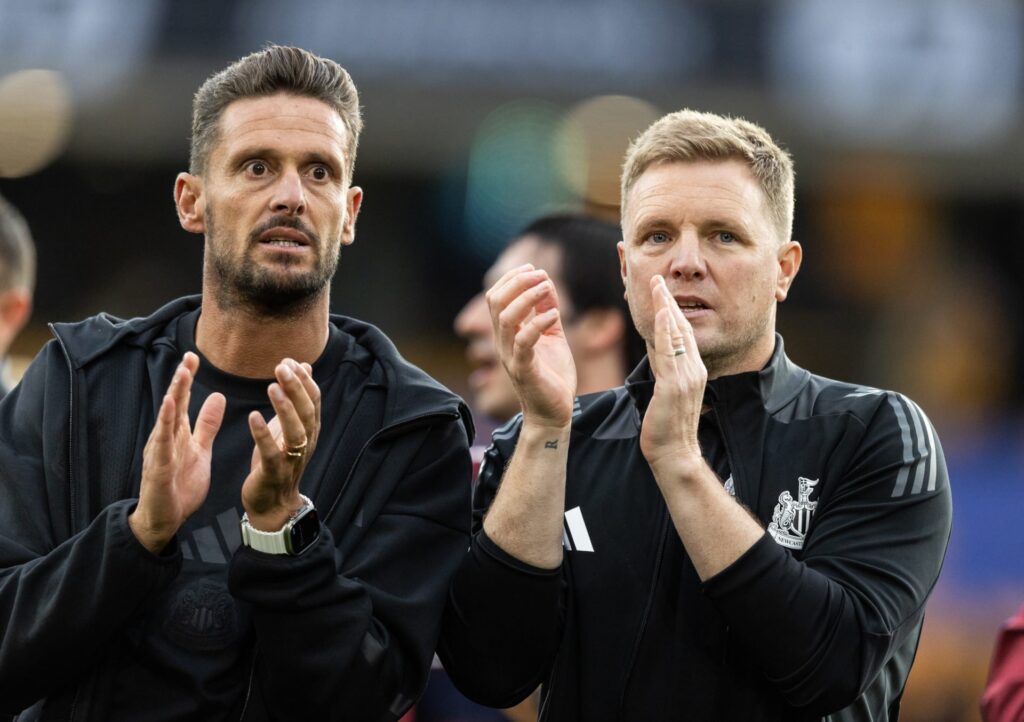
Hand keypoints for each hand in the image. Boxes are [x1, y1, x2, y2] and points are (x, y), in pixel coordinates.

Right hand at [130, 353, 225, 552]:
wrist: (164, 519)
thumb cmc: (180, 485)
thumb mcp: (200, 449)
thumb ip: (206, 424)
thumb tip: (216, 396)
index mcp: (178, 433)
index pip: (182, 401)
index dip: (187, 379)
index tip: (194, 357)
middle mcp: (166, 438)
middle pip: (173, 404)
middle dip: (181, 380)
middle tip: (189, 356)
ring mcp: (160, 452)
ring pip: (167, 419)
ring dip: (173, 396)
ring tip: (181, 374)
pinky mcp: (158, 468)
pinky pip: (162, 444)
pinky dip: (165, 425)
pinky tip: (168, 408)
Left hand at [241, 359, 320, 530]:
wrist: (273, 504)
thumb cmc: (278, 461)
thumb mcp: (289, 426)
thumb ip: (297, 399)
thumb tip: (305, 367)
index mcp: (309, 430)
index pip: (313, 400)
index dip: (304, 380)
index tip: (289, 361)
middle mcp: (305, 443)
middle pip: (306, 412)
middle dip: (296, 387)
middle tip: (281, 367)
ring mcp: (292, 458)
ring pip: (295, 430)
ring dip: (285, 407)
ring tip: (271, 386)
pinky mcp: (274, 472)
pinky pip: (271, 452)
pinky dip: (262, 434)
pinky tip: (253, 416)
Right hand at [487, 264, 576, 428]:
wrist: (553, 413)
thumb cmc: (551, 376)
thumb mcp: (552, 336)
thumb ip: (547, 311)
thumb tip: (547, 283)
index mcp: (507, 333)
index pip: (496, 298)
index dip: (511, 278)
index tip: (533, 269)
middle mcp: (503, 343)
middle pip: (496, 303)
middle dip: (517, 282)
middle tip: (540, 274)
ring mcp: (511, 356)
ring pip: (506, 319)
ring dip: (527, 298)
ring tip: (546, 288)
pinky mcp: (524, 370)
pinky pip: (524, 342)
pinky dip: (537, 324)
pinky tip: (554, 316)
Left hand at [639, 275, 706, 475]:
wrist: (674, 454)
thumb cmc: (668, 427)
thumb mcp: (667, 393)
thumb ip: (666, 372)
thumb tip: (658, 354)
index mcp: (693, 371)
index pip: (683, 334)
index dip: (673, 311)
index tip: (662, 292)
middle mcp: (694, 369)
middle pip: (682, 327)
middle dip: (669, 301)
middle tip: (657, 279)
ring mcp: (686, 377)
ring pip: (676, 334)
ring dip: (666, 308)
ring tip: (656, 286)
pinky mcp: (674, 385)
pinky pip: (670, 352)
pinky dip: (667, 331)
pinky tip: (662, 314)